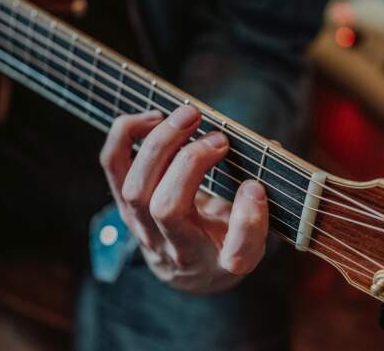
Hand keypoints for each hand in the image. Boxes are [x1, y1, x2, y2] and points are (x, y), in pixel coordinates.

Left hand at [100, 106, 268, 292]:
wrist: (183, 268)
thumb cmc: (221, 243)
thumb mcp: (251, 234)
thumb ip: (263, 199)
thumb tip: (270, 147)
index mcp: (217, 261)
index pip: (235, 253)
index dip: (248, 220)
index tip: (256, 188)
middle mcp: (174, 249)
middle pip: (166, 209)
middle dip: (191, 162)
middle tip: (221, 138)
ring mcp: (141, 228)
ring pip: (135, 188)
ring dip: (161, 143)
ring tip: (189, 116)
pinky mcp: (123, 204)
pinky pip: (113, 165)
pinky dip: (128, 134)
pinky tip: (155, 118)